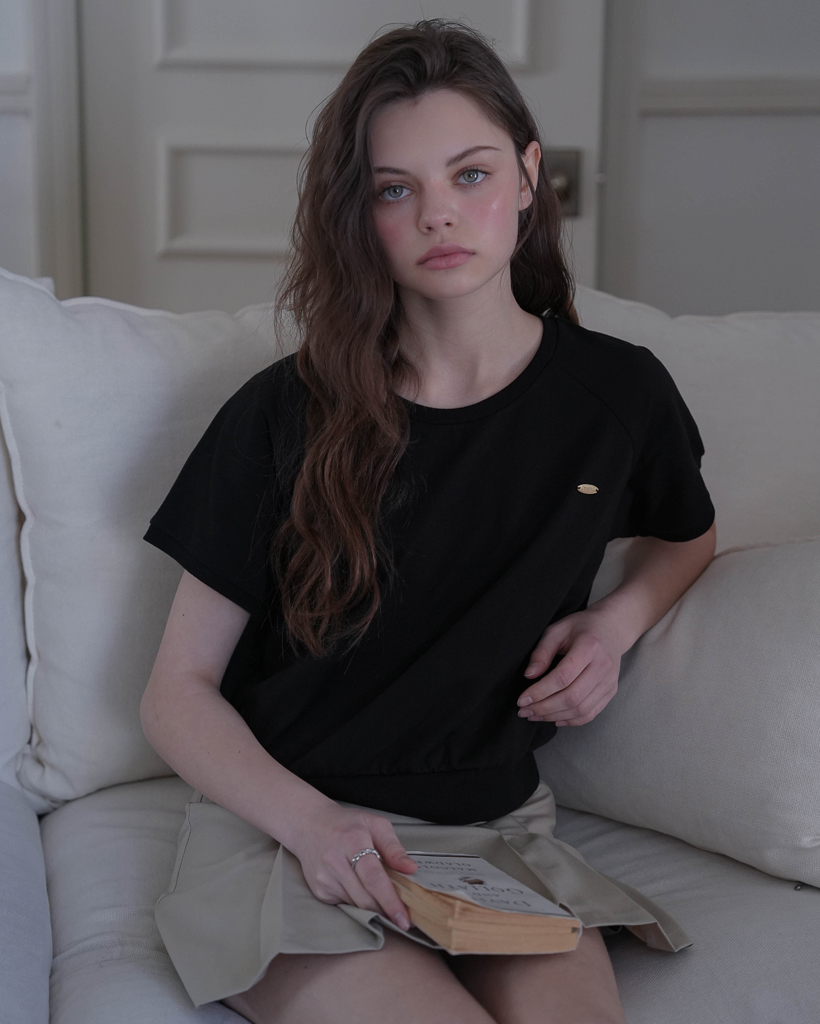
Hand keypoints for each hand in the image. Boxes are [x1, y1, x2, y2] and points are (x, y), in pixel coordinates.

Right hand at [287, 802, 417, 930]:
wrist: (309, 825)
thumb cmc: (346, 824)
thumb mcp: (375, 824)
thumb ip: (393, 847)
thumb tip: (411, 869)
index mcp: (352, 842)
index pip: (373, 878)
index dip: (390, 900)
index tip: (403, 919)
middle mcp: (335, 862)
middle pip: (365, 898)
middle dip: (386, 911)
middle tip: (402, 917)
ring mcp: (324, 878)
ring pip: (356, 905)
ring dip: (373, 907)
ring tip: (383, 899)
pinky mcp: (319, 890)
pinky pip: (345, 904)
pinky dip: (358, 902)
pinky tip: (360, 889)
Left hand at [516, 608, 625, 726]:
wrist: (611, 628)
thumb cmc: (581, 627)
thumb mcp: (557, 630)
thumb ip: (542, 652)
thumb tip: (529, 676)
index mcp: (589, 647)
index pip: (563, 677)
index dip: (540, 691)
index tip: (522, 699)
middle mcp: (603, 666)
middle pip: (572, 697)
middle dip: (544, 708)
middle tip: (524, 711)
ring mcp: (609, 681)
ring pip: (581, 709)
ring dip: (554, 716)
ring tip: (534, 715)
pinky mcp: (611, 691)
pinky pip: (591, 713)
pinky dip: (571, 721)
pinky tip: (554, 719)